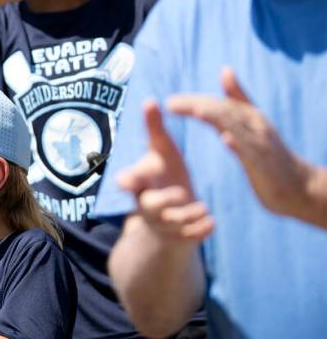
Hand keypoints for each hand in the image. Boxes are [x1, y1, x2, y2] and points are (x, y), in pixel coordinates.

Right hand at [117, 101, 214, 242]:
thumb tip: (150, 100)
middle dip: (164, 201)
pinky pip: (187, 237)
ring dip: (188, 216)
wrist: (170, 212)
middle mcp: (148, 204)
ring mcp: (162, 222)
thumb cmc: (164, 174)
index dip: (127, 181)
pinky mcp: (178, 236)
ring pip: (172, 223)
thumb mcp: (160, 152)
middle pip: (149, 205)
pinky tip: (212, 223)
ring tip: (205, 208)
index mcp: (141, 182)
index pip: (129, 181)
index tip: (126, 181)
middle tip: (182, 193)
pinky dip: (199, 231)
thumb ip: (155, 129)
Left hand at [168, 67, 316, 219]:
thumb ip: (238, 98)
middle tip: (170, 105)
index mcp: (250, 116)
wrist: (299, 186)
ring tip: (196, 111)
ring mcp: (261, 144)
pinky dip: (239, 144)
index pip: (218, 104)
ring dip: (216, 117)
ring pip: (237, 127)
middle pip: (223, 111)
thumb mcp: (254, 122)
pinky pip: (251, 153)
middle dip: (196, 106)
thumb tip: (225, 69)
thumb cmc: (270, 154)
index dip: (193, 101)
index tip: (169, 102)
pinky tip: (226, 139)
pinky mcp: (265, 164)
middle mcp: (256, 126)